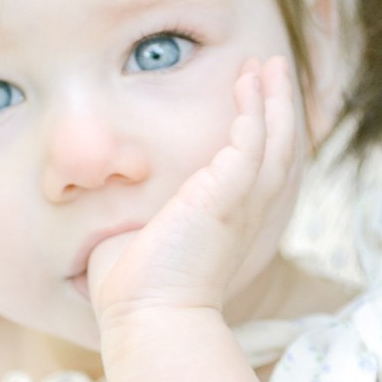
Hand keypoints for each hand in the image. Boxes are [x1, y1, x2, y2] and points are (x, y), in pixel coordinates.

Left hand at [88, 57, 299, 323]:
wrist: (148, 316)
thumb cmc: (135, 290)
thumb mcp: (139, 239)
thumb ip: (135, 217)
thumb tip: (103, 213)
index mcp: (229, 225)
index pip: (258, 171)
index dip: (263, 134)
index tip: (253, 101)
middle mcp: (246, 215)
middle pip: (278, 149)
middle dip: (276, 106)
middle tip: (272, 69)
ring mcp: (241, 206)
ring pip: (275, 141)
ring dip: (273, 100)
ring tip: (268, 65)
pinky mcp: (226, 198)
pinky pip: (251, 143)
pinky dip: (253, 111)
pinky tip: (247, 83)